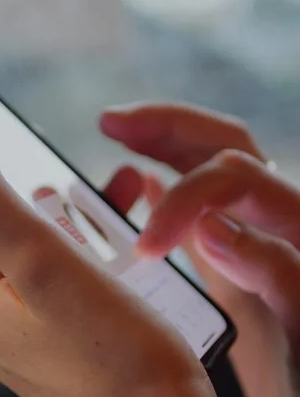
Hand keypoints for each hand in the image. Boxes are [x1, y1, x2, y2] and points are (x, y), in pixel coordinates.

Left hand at [0, 145, 233, 396]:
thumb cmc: (121, 367)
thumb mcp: (50, 272)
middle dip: (3, 183)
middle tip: (20, 145)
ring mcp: (24, 338)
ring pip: (22, 256)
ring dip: (49, 216)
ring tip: (86, 193)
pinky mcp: (59, 349)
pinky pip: (53, 284)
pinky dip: (74, 253)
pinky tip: (106, 247)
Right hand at [100, 103, 299, 396]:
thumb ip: (274, 273)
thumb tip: (214, 227)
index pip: (239, 178)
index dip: (185, 201)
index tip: (145, 247)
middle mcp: (283, 225)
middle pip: (230, 149)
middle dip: (170, 129)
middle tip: (113, 123)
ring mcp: (261, 242)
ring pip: (217, 167)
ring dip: (167, 142)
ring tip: (117, 132)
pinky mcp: (244, 264)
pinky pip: (210, 206)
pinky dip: (174, 185)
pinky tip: (143, 185)